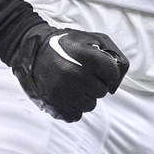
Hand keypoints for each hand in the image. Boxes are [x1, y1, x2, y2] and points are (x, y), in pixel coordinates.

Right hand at [10, 23, 128, 121]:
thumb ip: (113, 54)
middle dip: (99, 84)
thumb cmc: (69, 45)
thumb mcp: (93, 39)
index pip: (112, 72)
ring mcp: (61, 90)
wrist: (35, 52)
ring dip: (87, 96)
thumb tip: (118, 79)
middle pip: (102, 91)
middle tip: (88, 76)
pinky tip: (69, 94)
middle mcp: (71, 73)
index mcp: (83, 55)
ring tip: (77, 84)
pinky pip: (75, 115)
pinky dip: (75, 107)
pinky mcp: (53, 103)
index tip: (105, 70)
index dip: (111, 72)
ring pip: (90, 105)